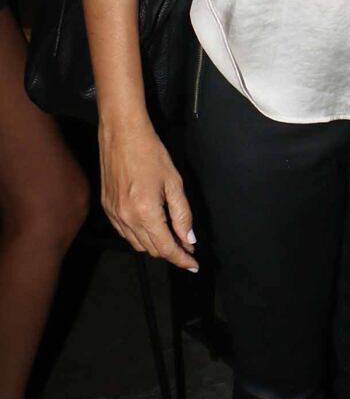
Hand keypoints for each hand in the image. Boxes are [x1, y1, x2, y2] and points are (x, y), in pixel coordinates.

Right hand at [100, 119, 198, 270]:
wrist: (122, 134)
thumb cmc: (150, 153)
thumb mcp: (174, 182)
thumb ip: (182, 214)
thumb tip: (189, 239)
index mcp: (145, 212)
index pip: (166, 247)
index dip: (181, 258)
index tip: (193, 264)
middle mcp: (126, 218)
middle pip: (151, 249)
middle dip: (171, 252)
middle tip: (187, 248)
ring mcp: (114, 214)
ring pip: (137, 244)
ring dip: (155, 245)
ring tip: (172, 239)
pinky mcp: (107, 208)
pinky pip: (124, 233)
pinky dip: (139, 236)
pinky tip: (151, 228)